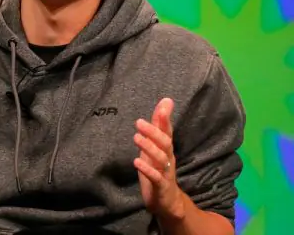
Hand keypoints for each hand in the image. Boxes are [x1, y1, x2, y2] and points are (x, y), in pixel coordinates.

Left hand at [134, 98, 185, 219]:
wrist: (167, 202)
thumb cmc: (158, 171)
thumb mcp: (154, 149)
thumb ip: (157, 128)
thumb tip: (164, 103)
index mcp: (166, 149)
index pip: (167, 131)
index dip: (165, 117)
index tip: (165, 102)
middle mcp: (168, 158)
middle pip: (165, 143)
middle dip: (154, 131)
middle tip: (139, 122)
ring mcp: (166, 172)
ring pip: (161, 158)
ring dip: (149, 147)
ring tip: (136, 137)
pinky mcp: (161, 186)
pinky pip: (156, 177)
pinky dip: (147, 169)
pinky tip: (136, 162)